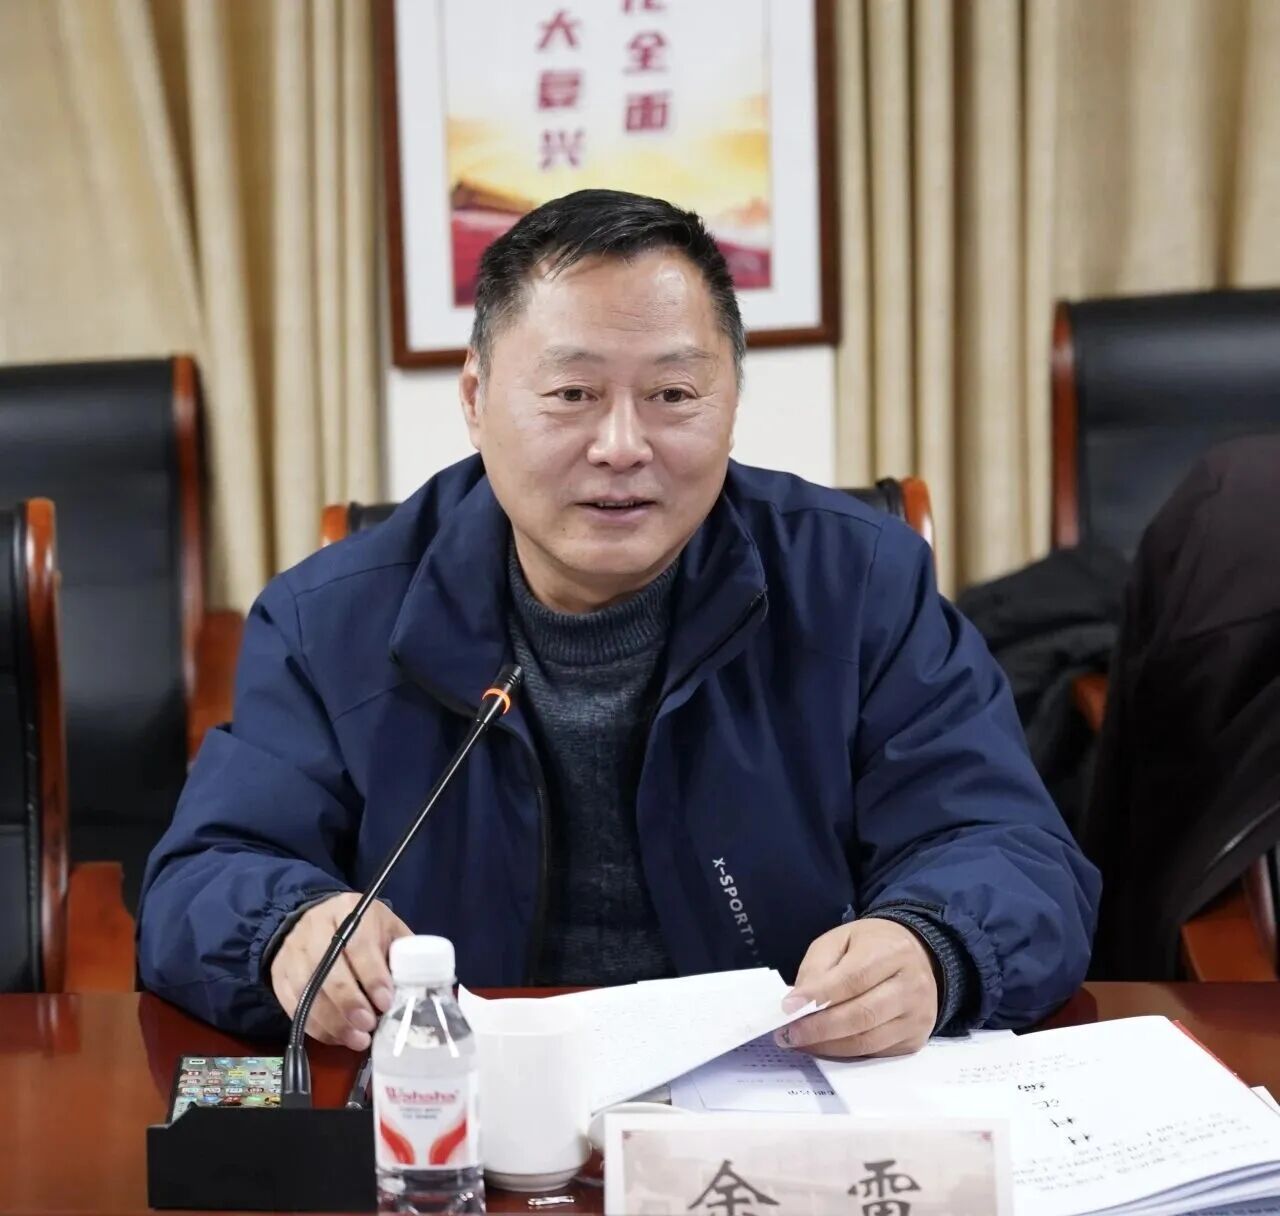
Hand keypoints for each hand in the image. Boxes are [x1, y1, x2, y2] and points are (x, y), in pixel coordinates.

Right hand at [270, 893, 412, 1050]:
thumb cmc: (361, 928)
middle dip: (350, 1003)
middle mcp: (316, 928)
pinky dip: (315, 1026)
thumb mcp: (386, 927)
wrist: (313, 919)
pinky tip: (336, 1036)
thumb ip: (400, 951)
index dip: (372, 975)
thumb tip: (417, 987)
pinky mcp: (279, 974)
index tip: (386, 1001)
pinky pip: (293, 1005)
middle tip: (369, 1025)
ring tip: (356, 1039)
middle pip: (328, 969)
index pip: (359, 944)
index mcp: (349, 912)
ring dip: (332, 1021)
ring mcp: (293, 952)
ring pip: (308, 991)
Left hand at [776, 918, 937, 1057]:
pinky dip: (846, 1053)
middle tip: (788, 1034)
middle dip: (820, 1029)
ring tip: (801, 1042)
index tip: (788, 1008)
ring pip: (868, 1040)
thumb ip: (818, 968)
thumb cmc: (871, 946)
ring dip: (829, 1046)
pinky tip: (826, 1046)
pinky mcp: (915, 1039)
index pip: (853, 979)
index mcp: (892, 952)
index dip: (819, 997)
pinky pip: (876, 1053)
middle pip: (862, 1015)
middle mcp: (911, 986)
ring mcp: (917, 1016)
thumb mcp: (839, 940)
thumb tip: (798, 1003)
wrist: (916, 955)